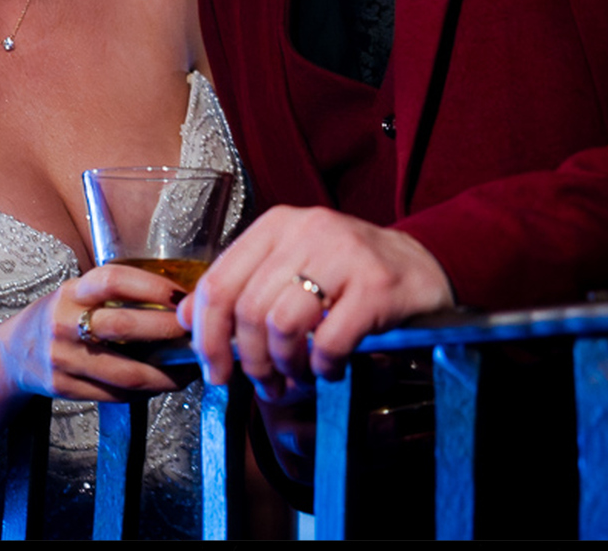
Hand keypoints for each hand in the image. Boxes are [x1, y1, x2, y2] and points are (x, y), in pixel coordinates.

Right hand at [0, 264, 189, 401]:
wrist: (13, 353)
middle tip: (196, 334)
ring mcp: (63, 358)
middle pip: (123, 327)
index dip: (150, 286)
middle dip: (167, 332)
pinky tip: (162, 385)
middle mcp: (64, 322)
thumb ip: (116, 294)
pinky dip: (145, 393)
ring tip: (188, 369)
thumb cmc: (62, 317)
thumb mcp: (78, 294)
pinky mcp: (63, 388)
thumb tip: (179, 299)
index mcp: (72, 291)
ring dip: (165, 375)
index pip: (113, 280)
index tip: (182, 296)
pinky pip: (115, 395)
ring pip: (125, 372)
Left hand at [178, 206, 453, 396]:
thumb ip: (241, 287)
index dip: (207, 336)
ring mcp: (346, 254)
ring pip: (283, 325)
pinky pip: (329, 340)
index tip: (214, 370)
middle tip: (265, 382)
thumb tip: (185, 318)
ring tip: (298, 375)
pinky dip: (322, 367)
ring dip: (285, 365)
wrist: (421, 266)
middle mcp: (309, 230)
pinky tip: (330, 368)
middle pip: (248, 310)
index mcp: (277, 225)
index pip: (219, 283)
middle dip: (249, 361)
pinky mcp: (378, 285)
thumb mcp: (290, 267)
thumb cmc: (348, 274)